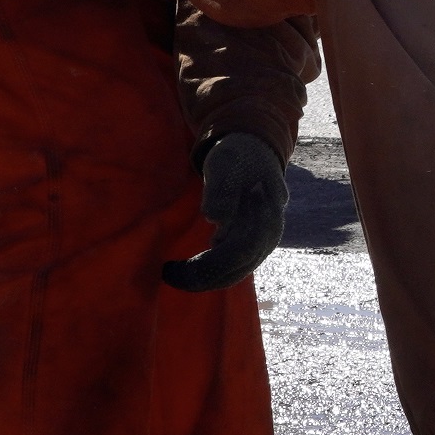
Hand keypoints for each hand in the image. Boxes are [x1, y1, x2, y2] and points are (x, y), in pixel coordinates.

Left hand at [161, 133, 288, 291]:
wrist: (255, 154)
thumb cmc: (238, 159)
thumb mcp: (227, 165)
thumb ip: (223, 190)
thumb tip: (215, 217)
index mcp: (264, 218)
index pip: (236, 253)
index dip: (205, 266)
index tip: (172, 267)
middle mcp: (268, 237)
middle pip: (234, 269)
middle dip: (199, 278)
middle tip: (167, 274)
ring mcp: (262, 245)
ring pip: (234, 274)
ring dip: (204, 280)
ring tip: (173, 275)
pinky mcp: (253, 248)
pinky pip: (233, 270)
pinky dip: (210, 275)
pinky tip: (190, 271)